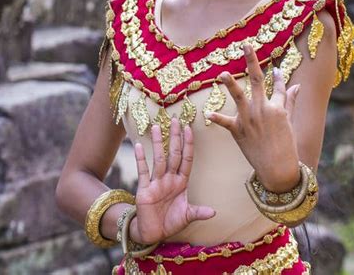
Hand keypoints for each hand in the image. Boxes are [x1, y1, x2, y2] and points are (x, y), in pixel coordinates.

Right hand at [131, 117, 214, 243]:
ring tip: (156, 127)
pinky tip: (138, 145)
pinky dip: (140, 159)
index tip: (189, 129)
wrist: (152, 233)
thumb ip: (198, 212)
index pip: (186, 159)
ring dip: (157, 143)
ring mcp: (156, 183)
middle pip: (173, 154)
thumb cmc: (170, 222)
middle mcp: (169, 178)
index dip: (188, 145)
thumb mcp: (187, 216)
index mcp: (181, 182)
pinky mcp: (144, 190)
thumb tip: (214, 212)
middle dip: (175, 138)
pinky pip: (142, 171)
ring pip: (158, 159)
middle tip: (175, 120)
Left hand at [207, 44, 300, 191]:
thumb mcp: (290, 123)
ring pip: (239, 96)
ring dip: (230, 84)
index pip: (279, 86)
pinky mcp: (238, 131)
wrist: (278, 170)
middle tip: (246, 46)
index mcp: (278, 108)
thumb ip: (290, 102)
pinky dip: (217, 117)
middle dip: (251, 61)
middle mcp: (263, 109)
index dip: (278, 76)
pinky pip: (225, 122)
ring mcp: (250, 119)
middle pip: (257, 80)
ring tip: (222, 73)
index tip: (275, 68)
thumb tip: (296, 85)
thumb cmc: (286, 147)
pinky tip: (207, 113)